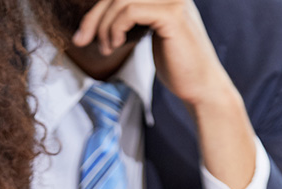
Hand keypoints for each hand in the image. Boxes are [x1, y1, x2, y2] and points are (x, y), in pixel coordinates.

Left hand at [72, 0, 255, 188]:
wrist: (201, 88)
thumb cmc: (177, 67)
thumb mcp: (151, 36)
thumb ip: (133, 20)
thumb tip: (101, 18)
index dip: (97, 10)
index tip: (82, 35)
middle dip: (94, 17)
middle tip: (81, 41)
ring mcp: (173, 0)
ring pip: (121, 0)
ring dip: (105, 26)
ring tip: (107, 49)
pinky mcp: (172, 15)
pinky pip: (130, 11)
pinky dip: (116, 28)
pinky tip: (116, 45)